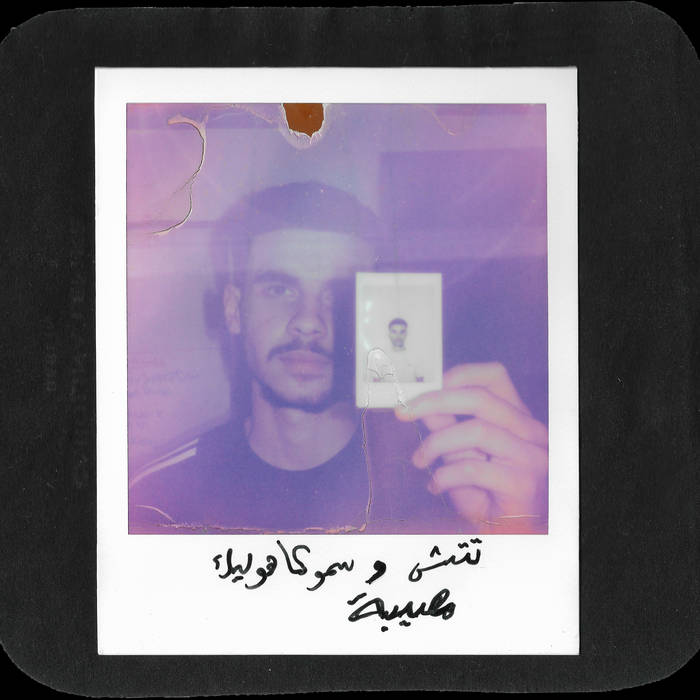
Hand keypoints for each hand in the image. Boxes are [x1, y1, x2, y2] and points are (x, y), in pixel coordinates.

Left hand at [395, 363, 547, 532]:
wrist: (514, 537)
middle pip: (480, 398)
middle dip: (434, 401)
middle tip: (403, 412)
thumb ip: (447, 428)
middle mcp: (530, 433)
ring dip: (436, 444)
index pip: (494, 377)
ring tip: (420, 461)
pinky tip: (436, 486)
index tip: (425, 386)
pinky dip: (445, 475)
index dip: (458, 374)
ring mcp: (532, 457)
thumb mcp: (464, 456)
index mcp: (518, 419)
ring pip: (476, 430)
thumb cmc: (490, 497)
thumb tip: (421, 403)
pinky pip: (474, 468)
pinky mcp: (523, 483)